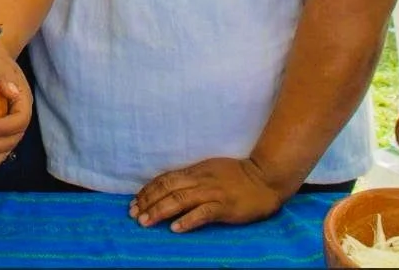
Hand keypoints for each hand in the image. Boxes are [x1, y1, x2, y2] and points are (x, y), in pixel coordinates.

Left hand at [130, 157, 286, 232]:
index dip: (147, 190)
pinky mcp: (225, 206)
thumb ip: (190, 178)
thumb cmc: (237, 175)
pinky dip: (188, 220)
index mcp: (194, 171)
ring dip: (160, 210)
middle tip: (133, 214)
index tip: (134, 202)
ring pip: (180, 199)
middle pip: (167, 188)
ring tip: (146, 221)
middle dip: (148, 201)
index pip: (164, 179)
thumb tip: (169, 187)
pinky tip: (175, 228)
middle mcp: (199, 180)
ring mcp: (212, 193)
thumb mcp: (209, 170)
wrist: (265, 177)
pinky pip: (203, 213)